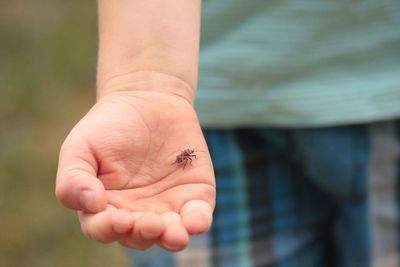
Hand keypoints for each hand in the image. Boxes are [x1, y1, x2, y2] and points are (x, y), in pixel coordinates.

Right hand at [55, 90, 214, 250]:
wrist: (147, 101)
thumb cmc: (108, 127)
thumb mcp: (80, 146)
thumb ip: (73, 179)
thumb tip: (90, 204)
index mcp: (106, 207)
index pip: (104, 229)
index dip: (109, 229)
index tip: (118, 218)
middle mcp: (137, 213)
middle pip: (139, 237)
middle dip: (144, 234)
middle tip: (151, 223)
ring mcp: (167, 206)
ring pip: (171, 234)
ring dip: (173, 237)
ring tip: (175, 234)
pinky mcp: (193, 195)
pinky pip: (198, 216)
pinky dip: (198, 222)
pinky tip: (195, 222)